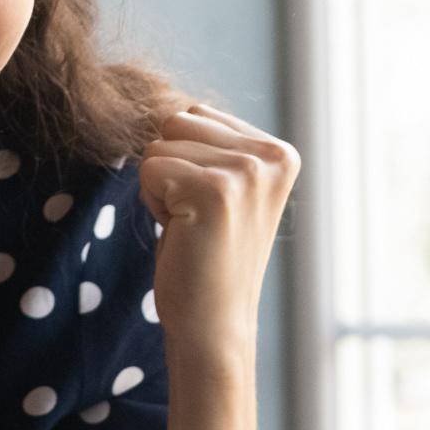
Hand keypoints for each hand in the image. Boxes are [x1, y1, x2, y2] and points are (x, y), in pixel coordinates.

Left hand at [134, 102, 299, 379]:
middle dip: (170, 169)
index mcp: (280, 152)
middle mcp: (271, 156)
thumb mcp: (224, 191)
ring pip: (159, 144)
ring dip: (161, 188)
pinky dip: (153, 204)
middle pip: (176, 121)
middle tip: (196, 220)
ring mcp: (247, 172)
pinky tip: (182, 235)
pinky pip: (149, 169)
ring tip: (191, 227)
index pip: (196, 115)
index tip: (209, 208)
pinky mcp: (215, 190)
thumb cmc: (207, 259)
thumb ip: (211, 147)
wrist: (214, 325)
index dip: (185, 162)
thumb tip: (168, 103)